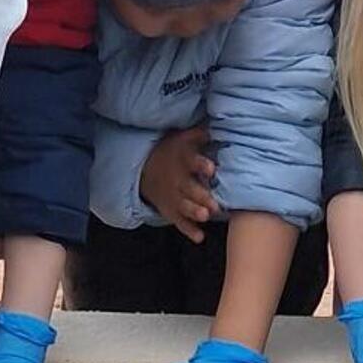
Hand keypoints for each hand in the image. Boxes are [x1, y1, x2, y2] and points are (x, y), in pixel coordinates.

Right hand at [141, 126, 217, 242]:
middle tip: (214, 205)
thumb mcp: (181, 140)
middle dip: (201, 197)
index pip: (192, 162)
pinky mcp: (171, 211)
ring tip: (206, 216)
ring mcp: (174, 197)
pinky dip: (189, 230)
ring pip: (185, 206)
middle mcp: (178, 180)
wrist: (145, 169)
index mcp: (183, 161)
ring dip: (195, 212)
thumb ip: (199, 135)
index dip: (201, 165)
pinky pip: (179, 222)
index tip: (211, 169)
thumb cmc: (172, 152)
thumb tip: (217, 125)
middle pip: (190, 189)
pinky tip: (199, 237)